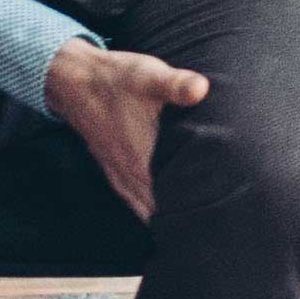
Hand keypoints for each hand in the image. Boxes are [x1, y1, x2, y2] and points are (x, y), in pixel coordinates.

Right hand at [43, 41, 208, 220]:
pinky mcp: (115, 172)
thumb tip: (200, 88)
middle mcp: (132, 176)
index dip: (199, 211)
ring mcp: (122, 176)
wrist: (76, 81)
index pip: (176, 201)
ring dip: (171, 216)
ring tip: (199, 222)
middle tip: (219, 222)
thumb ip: (176, 85)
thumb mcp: (149, 76)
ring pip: (149, 211)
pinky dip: (152, 210)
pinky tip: (167, 210)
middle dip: (189, 218)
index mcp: (144, 160)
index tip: (223, 216)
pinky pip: (136, 202)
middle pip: (163, 213)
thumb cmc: (118, 80)